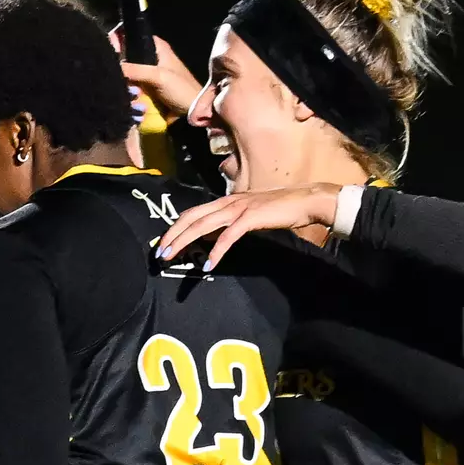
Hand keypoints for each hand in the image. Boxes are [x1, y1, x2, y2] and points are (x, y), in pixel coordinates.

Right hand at [111, 30, 203, 124]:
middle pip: (129, 56)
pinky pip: (131, 86)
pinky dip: (126, 89)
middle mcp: (152, 58)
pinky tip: (117, 91)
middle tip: (106, 68)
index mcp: (158, 48)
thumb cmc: (180, 88)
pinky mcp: (146, 89)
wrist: (191, 112)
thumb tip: (111, 66)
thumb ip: (134, 70)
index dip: (121, 39)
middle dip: (118, 62)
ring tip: (111, 82)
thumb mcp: (158, 76)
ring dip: (121, 79)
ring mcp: (149, 75)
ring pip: (128, 73)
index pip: (135, 37)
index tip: (107, 47)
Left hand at [156, 185, 342, 270]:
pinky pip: (228, 236)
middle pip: (191, 218)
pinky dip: (216, 251)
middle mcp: (227, 201)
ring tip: (171, 257)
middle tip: (158, 253)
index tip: (163, 243)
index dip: (175, 227)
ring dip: (184, 242)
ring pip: (203, 225)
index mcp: (225, 200)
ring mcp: (238, 208)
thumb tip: (208, 237)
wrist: (305, 200)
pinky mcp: (251, 218)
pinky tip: (208, 264)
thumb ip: (227, 224)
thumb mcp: (247, 215)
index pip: (192, 213)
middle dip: (172, 236)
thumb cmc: (279, 209)